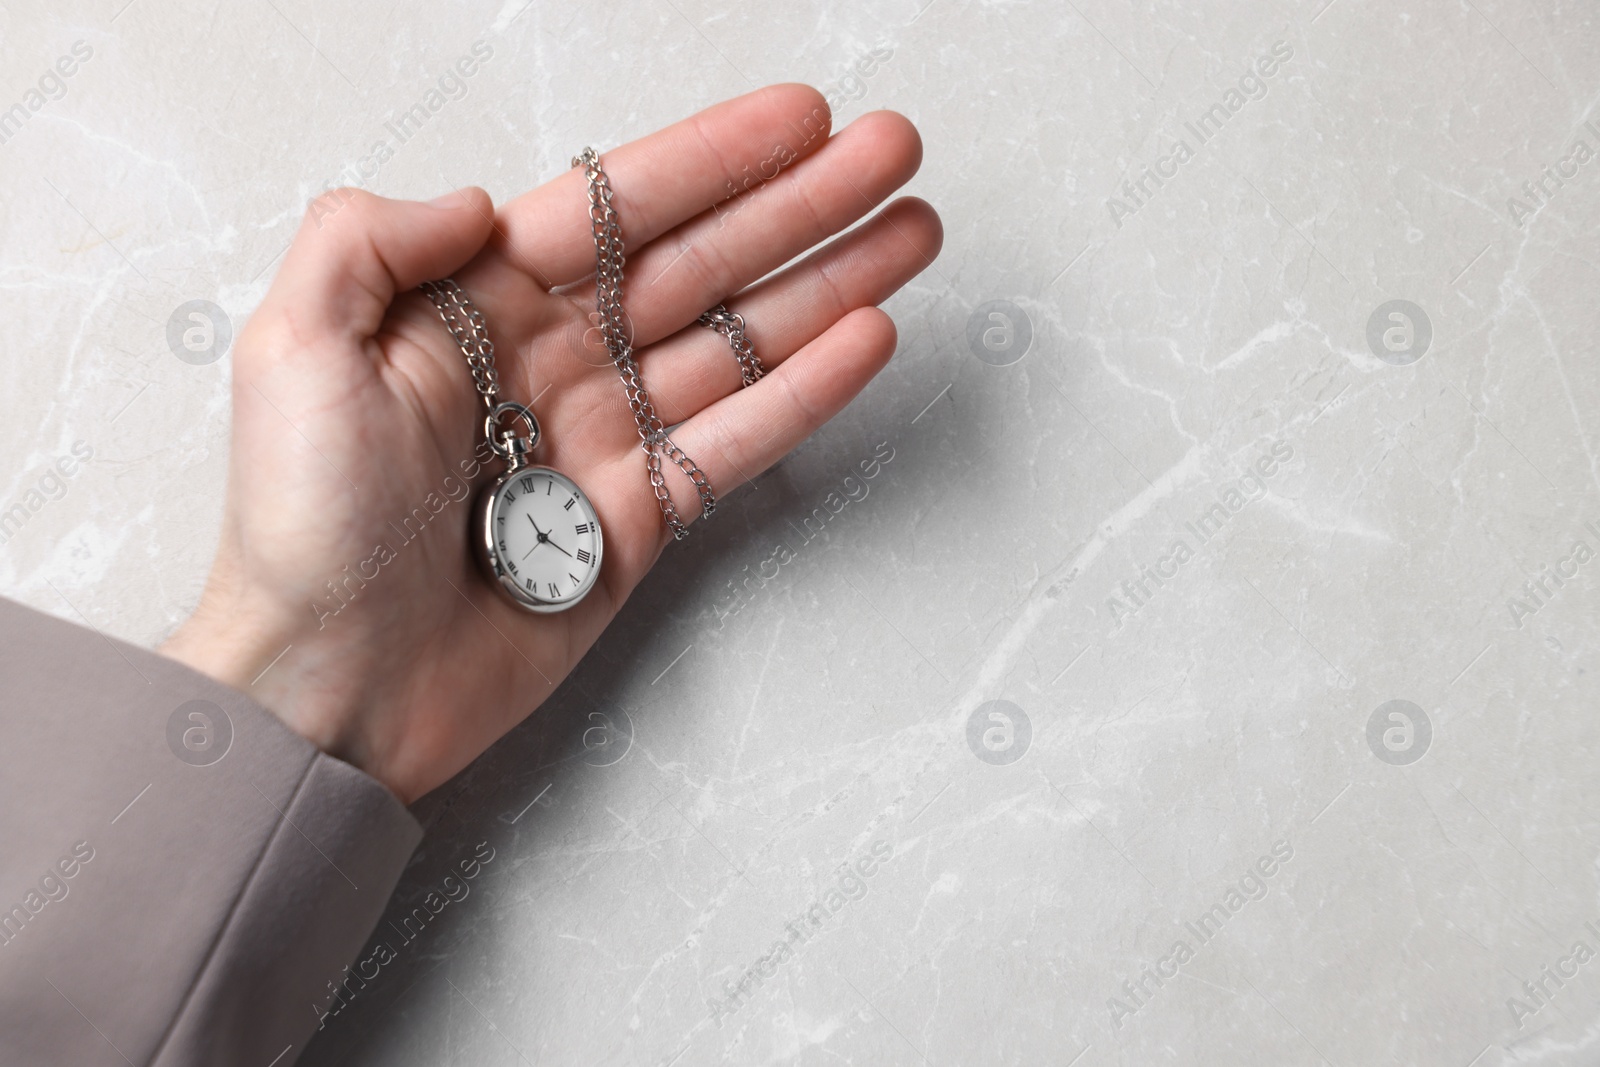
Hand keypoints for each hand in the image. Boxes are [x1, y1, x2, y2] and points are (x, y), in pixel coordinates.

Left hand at [158, 85, 940, 803]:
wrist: (330, 686)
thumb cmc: (301, 530)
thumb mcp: (297, 349)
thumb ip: (372, 240)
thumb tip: (476, 203)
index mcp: (476, 305)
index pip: (619, 207)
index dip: (715, 157)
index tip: (799, 119)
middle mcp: (553, 361)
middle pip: (703, 261)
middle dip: (802, 204)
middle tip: (889, 153)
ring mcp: (605, 440)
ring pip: (740, 343)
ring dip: (830, 284)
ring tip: (910, 233)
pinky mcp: (639, 519)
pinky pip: (736, 442)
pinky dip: (804, 393)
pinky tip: (865, 338)